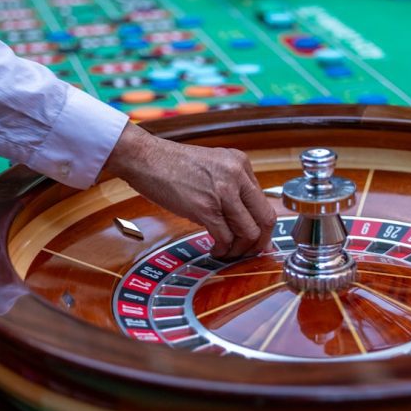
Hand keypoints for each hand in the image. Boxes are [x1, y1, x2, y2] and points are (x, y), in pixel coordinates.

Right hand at [103, 123, 275, 258]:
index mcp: (241, 164)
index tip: (258, 239)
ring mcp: (223, 192)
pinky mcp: (205, 207)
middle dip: (259, 242)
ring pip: (248, 232)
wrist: (145, 157)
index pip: (265, 202)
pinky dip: (223, 249)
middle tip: (249, 252)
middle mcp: (237, 176)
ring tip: (228, 252)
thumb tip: (244, 219)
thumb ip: (231, 187)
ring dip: (240, 249)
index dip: (263, 227)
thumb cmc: (172, 164)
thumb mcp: (213, 166)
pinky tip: (216, 250)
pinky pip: (225, 237)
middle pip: (265, 218)